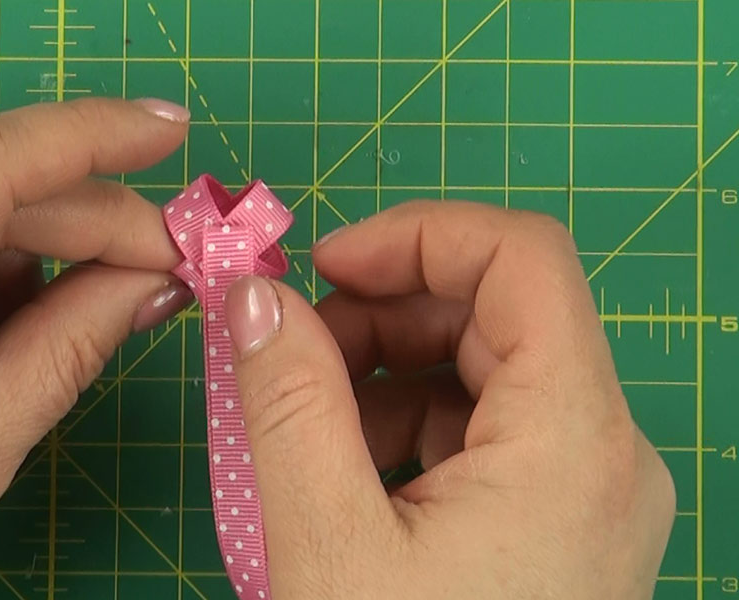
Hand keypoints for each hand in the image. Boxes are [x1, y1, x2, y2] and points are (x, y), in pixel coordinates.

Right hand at [223, 201, 674, 598]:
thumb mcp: (328, 543)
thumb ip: (287, 401)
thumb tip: (253, 296)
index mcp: (573, 439)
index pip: (521, 257)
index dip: (416, 234)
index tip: (320, 265)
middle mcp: (605, 452)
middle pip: (498, 312)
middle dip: (383, 311)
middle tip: (288, 349)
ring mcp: (589, 491)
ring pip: (485, 372)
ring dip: (385, 372)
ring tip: (305, 423)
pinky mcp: (560, 523)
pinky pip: (483, 433)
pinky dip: (407, 428)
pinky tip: (348, 473)